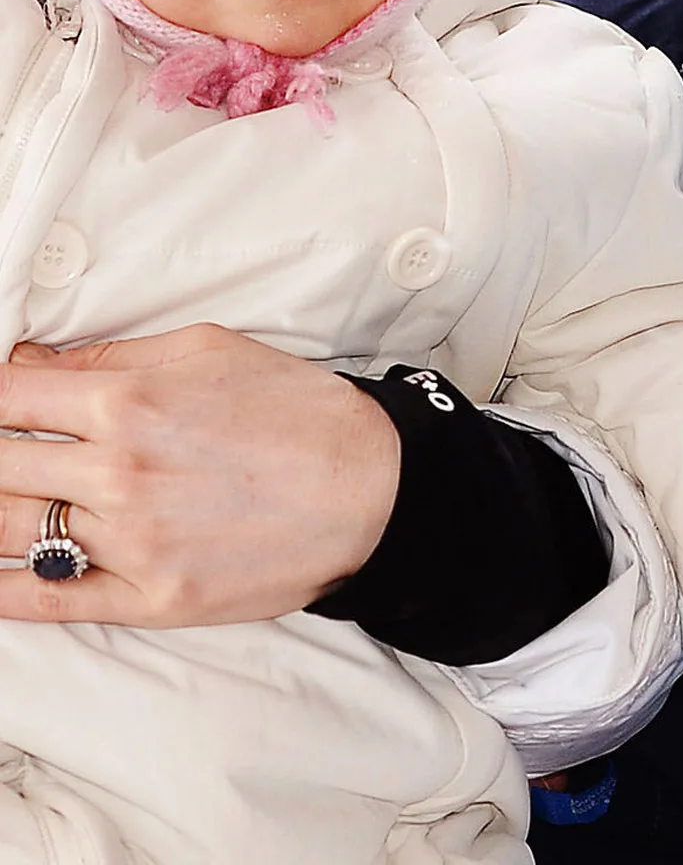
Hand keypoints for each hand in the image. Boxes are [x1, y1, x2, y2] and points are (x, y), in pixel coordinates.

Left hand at [0, 324, 399, 625]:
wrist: (375, 488)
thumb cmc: (301, 414)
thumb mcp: (211, 350)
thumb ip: (112, 355)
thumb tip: (29, 366)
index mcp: (129, 402)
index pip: (5, 399)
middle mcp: (119, 472)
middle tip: (6, 453)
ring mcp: (130, 543)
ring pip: (5, 530)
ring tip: (9, 498)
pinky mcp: (150, 598)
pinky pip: (43, 601)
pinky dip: (0, 591)